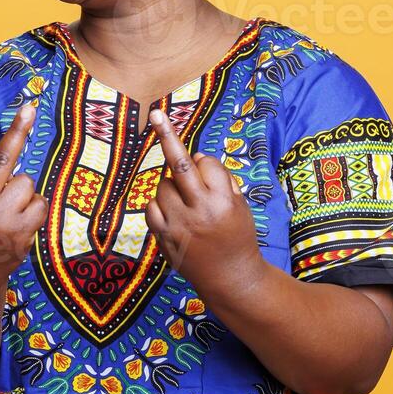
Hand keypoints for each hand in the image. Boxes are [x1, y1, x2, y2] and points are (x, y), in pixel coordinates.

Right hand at [0, 104, 45, 285]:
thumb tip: (0, 151)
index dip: (8, 138)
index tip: (27, 109)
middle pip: (4, 158)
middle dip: (18, 131)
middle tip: (29, 108)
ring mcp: (0, 218)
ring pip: (26, 184)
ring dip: (23, 193)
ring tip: (10, 211)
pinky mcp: (20, 233)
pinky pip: (39, 205)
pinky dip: (34, 210)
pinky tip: (22, 222)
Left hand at [144, 107, 267, 301]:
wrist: (231, 279)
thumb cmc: (238, 236)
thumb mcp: (241, 206)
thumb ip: (222, 180)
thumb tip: (196, 156)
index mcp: (224, 201)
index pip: (207, 163)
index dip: (207, 164)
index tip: (204, 164)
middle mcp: (201, 210)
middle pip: (180, 165)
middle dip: (167, 136)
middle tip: (156, 115)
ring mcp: (179, 224)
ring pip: (163, 185)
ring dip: (171, 185)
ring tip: (186, 203)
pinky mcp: (164, 237)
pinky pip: (151, 206)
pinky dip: (159, 204)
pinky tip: (172, 213)